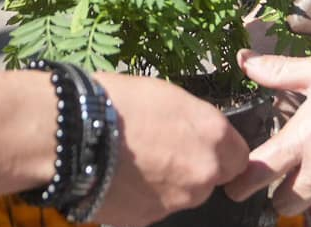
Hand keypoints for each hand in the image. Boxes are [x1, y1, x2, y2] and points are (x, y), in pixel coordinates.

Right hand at [91, 72, 249, 226]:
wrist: (71, 134)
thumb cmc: (116, 102)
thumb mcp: (166, 95)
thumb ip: (193, 121)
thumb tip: (195, 134)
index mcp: (213, 136)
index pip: (239, 157)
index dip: (220, 151)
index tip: (200, 144)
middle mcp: (203, 173)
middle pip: (210, 178)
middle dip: (192, 168)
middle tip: (160, 150)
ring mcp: (176, 202)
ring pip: (181, 196)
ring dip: (166, 184)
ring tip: (133, 164)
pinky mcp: (148, 220)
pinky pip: (152, 209)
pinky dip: (141, 198)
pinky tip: (120, 179)